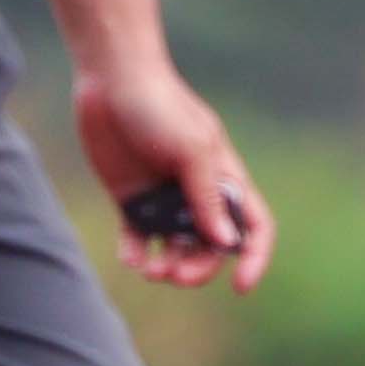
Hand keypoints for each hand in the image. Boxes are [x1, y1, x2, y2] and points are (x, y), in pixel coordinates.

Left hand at [75, 63, 269, 289]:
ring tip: (151, 270)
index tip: (239, 285)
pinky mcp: (131, 198)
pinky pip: (137, 238)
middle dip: (199, 268)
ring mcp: (164, 197)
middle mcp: (197, 193)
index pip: (252, 226)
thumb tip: (226, 242)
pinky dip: (136, 253)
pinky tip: (132, 258)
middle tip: (176, 275)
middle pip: (210, 247)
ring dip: (168, 266)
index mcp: (225, 179)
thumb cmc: (161, 106)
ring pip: (175, 248)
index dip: (253, 256)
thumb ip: (208, 197)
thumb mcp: (192, 150)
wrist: (111, 80)